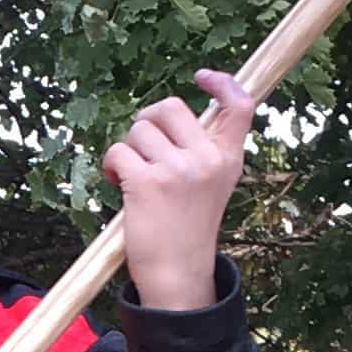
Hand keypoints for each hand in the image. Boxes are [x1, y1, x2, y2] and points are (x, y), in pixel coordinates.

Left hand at [105, 72, 252, 310]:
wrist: (177, 275)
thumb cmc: (186, 230)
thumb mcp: (212, 187)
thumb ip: (203, 152)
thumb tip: (172, 116)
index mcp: (228, 159)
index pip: (239, 107)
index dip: (222, 83)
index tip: (201, 76)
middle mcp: (207, 160)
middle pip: (171, 106)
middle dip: (148, 120)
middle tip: (143, 145)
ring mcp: (177, 170)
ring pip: (140, 130)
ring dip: (129, 149)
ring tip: (133, 176)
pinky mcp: (146, 182)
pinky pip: (118, 151)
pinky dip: (111, 166)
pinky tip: (118, 183)